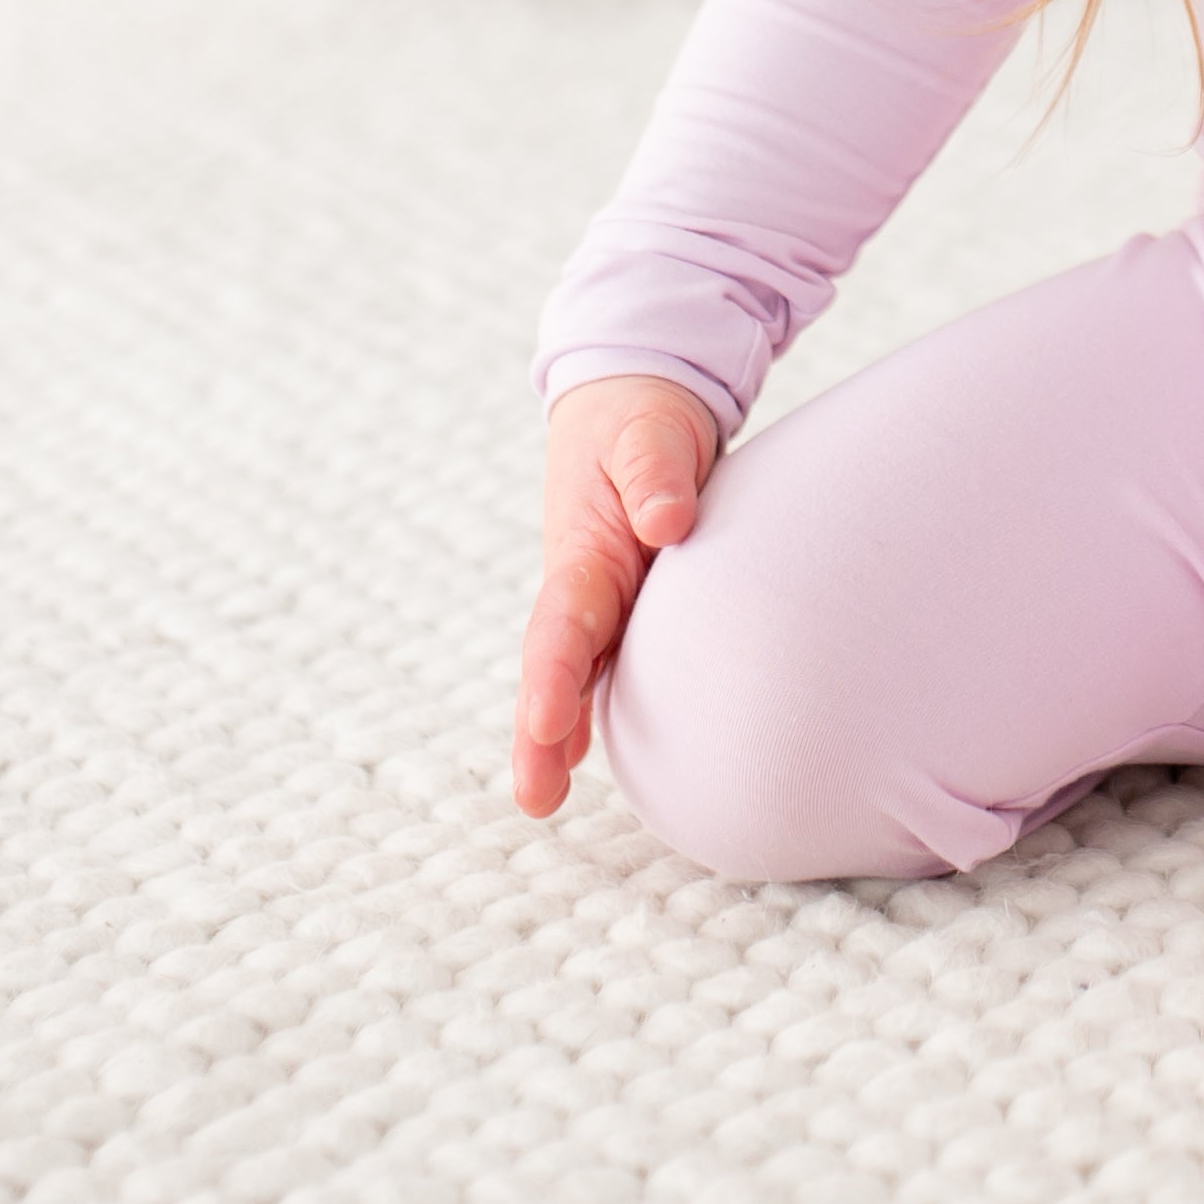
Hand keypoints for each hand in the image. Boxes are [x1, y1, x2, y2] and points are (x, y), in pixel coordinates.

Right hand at [511, 373, 719, 817]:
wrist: (636, 402)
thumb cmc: (644, 419)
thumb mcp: (651, 431)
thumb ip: (656, 472)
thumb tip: (668, 523)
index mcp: (585, 552)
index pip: (564, 623)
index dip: (554, 676)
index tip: (546, 725)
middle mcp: (584, 585)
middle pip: (557, 667)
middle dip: (540, 733)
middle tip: (535, 797)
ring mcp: (603, 599)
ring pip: (578, 674)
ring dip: (557, 735)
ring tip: (544, 800)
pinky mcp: (628, 601)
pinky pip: (609, 660)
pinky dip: (593, 705)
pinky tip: (583, 754)